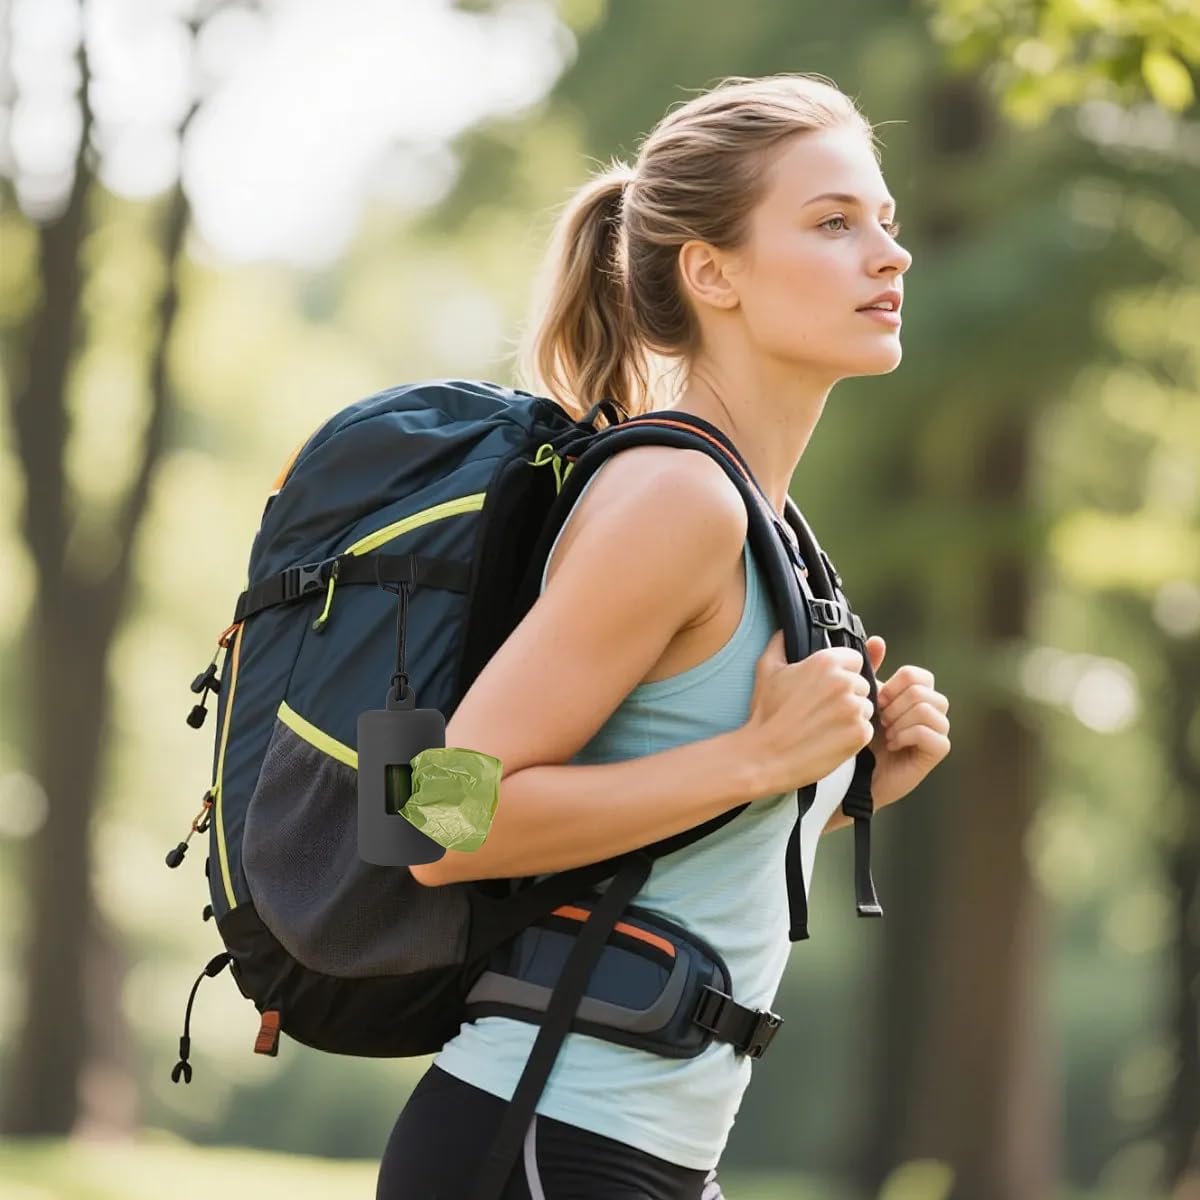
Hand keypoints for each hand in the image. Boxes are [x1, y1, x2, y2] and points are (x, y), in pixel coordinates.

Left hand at [863, 636, 949, 808]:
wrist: (854, 775)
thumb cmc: (858, 737)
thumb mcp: (862, 700)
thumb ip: (870, 672)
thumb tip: (878, 640)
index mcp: (915, 694)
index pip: (918, 675)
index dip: (895, 685)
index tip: (877, 701)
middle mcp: (932, 710)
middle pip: (922, 690)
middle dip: (894, 705)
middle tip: (880, 722)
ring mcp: (937, 730)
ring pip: (928, 708)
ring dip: (899, 721)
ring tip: (886, 734)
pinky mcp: (937, 751)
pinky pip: (931, 732)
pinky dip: (906, 735)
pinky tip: (893, 745)